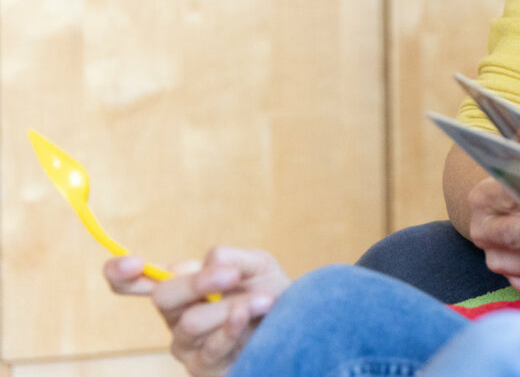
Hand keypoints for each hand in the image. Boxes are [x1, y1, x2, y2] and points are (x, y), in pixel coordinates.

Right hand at [104, 247, 290, 376]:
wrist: (297, 323)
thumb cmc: (268, 291)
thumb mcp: (255, 265)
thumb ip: (229, 257)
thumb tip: (207, 262)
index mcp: (180, 287)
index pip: (133, 282)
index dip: (120, 274)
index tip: (133, 264)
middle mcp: (176, 316)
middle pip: (162, 297)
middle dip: (197, 283)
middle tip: (230, 274)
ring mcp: (187, 345)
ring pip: (191, 322)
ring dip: (231, 306)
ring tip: (264, 300)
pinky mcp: (203, 367)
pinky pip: (210, 348)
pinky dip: (231, 328)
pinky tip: (246, 317)